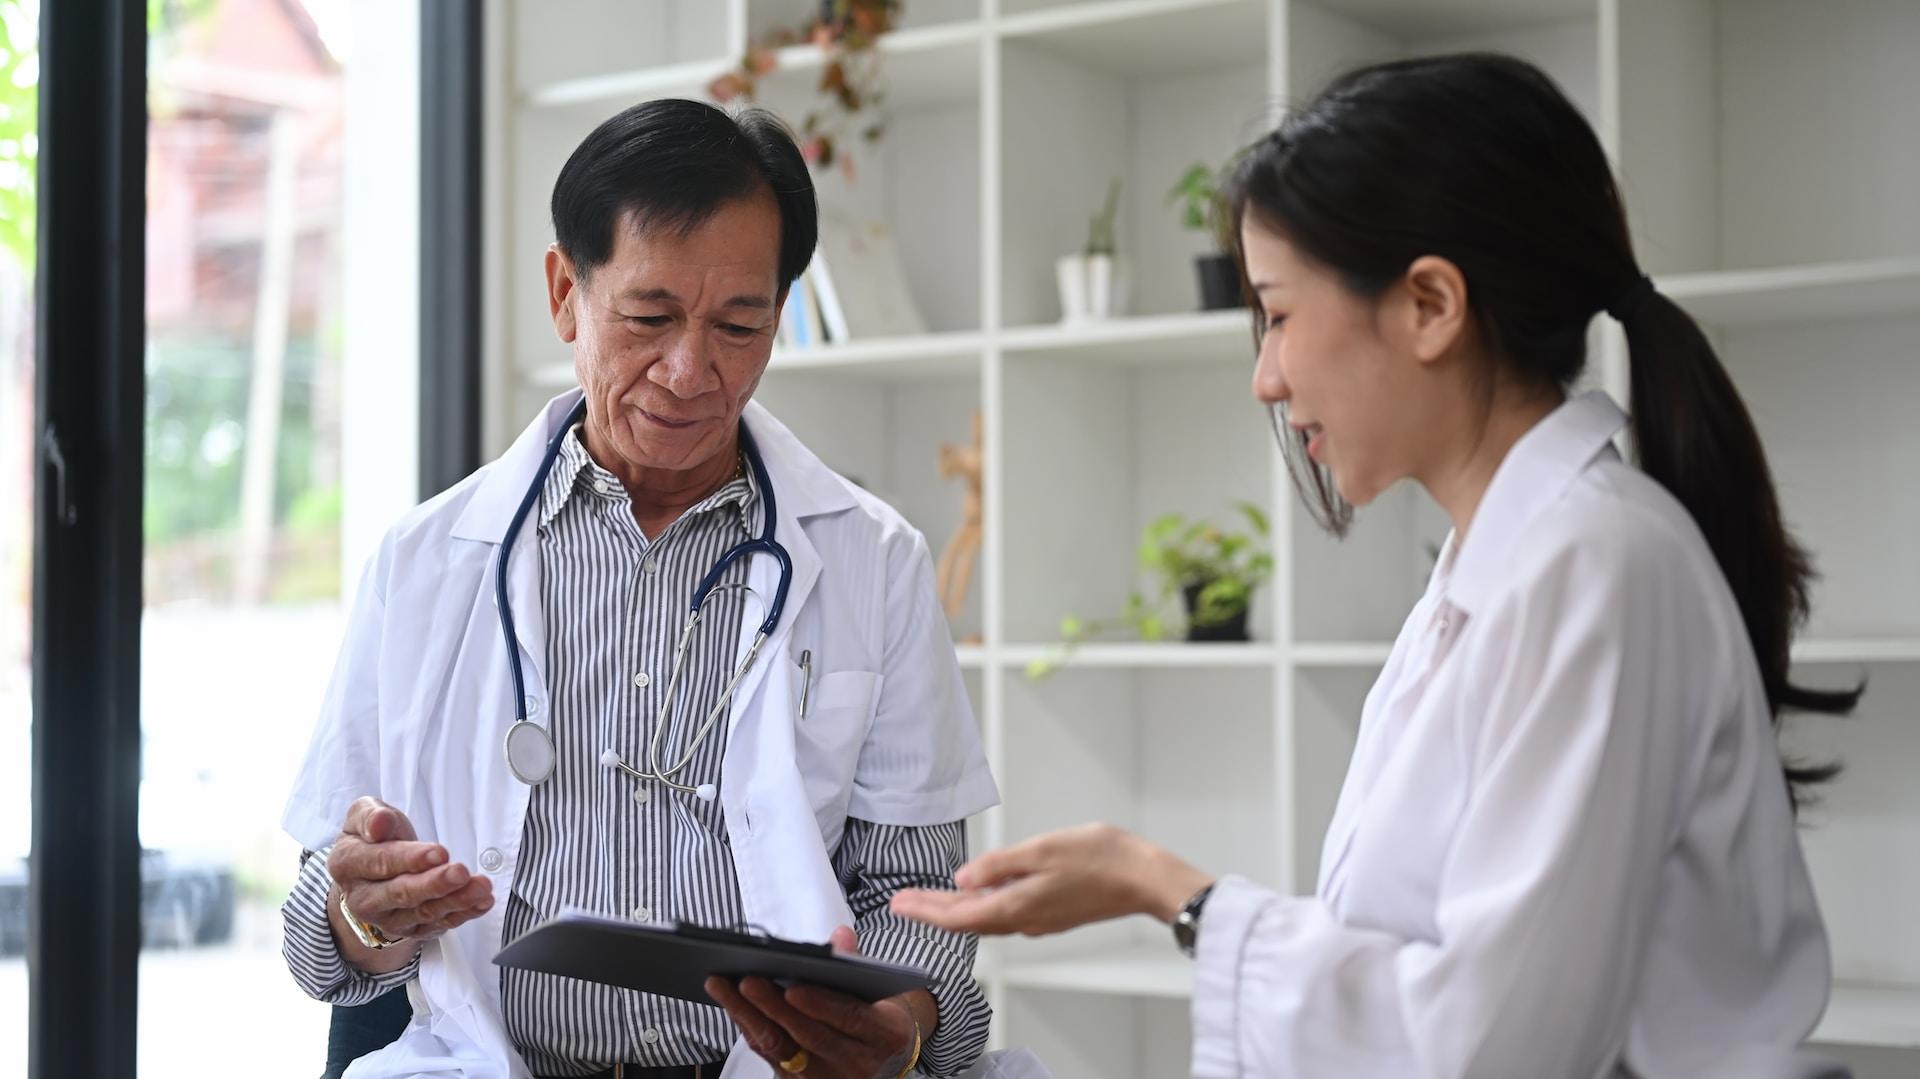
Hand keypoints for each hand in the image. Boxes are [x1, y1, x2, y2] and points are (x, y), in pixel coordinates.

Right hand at [325, 796, 493, 970]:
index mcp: (347, 864)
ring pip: (424, 912)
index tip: (439, 852)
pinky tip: (482, 902)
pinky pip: (439, 924)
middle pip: (401, 894)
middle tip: (460, 872)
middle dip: (434, 884)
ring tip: (480, 887)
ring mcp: (387, 918)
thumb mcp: (364, 814)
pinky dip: (464, 914)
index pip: (379, 862)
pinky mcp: (411, 929)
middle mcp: (363, 898)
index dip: (410, 859)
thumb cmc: (373, 837)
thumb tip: (379, 824)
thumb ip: (370, 815)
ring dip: (456, 900)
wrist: (370, 870)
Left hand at [705, 926, 924, 1078]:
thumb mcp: (881, 990)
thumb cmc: (879, 1017)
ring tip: (725, 987)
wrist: (885, 1062)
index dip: (820, 1004)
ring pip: (782, 1050)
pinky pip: (770, 1058)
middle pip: (809, 1036)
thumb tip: (840, 937)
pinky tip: (732, 1007)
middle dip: (773, 1007)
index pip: (850, 1018)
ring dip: (749, 1017)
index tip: (793, 987)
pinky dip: (749, 1030)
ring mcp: (828, 1078)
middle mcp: (857, 1062)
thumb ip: (857, 963)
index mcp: (884, 1034)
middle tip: (748, 981)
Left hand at [887, 823, 1213, 936]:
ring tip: (929, 900)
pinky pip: (1005, 914)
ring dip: (955, 909)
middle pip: (967, 920)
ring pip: (986, 918)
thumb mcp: (1041, 850)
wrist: (1145, 878)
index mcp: (1016, 907)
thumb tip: (960, 880)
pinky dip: (982, 906)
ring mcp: (1040, 919)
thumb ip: (998, 865)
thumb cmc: (1100, 858)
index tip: (897, 905)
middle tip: (901, 904)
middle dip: (932, 911)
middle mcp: (1024, 921)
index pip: (957, 916)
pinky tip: (978, 895)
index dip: (924, 911)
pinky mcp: (1053, 913)